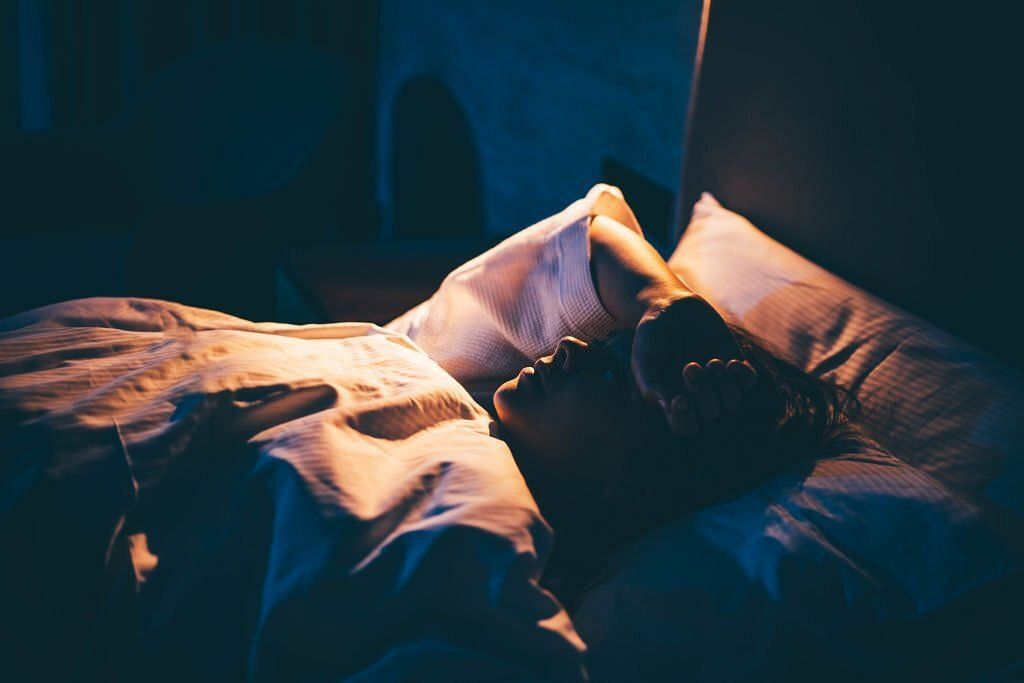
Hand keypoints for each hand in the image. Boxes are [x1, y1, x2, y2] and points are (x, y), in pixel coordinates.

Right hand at [631, 294, 757, 436]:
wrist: (670, 306)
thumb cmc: (651, 336)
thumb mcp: (643, 358)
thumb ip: (651, 384)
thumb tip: (669, 407)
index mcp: (674, 400)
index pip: (684, 427)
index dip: (685, 419)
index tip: (680, 399)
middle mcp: (698, 396)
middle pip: (711, 415)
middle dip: (703, 393)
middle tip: (690, 366)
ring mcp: (718, 381)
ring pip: (733, 403)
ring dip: (725, 386)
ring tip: (711, 362)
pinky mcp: (734, 362)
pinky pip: (750, 383)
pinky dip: (744, 377)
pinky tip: (731, 362)